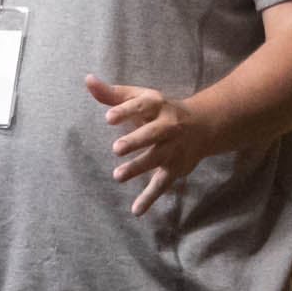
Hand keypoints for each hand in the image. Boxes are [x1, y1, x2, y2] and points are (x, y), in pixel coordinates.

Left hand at [86, 74, 214, 215]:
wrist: (203, 125)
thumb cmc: (159, 110)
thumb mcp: (139, 98)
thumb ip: (112, 94)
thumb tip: (88, 80)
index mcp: (157, 106)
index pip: (142, 106)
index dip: (125, 110)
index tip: (108, 117)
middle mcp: (169, 126)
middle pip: (154, 133)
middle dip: (136, 141)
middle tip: (116, 148)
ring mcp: (174, 148)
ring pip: (158, 159)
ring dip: (139, 168)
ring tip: (118, 176)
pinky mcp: (176, 168)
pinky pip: (163, 184)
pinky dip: (150, 197)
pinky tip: (136, 210)